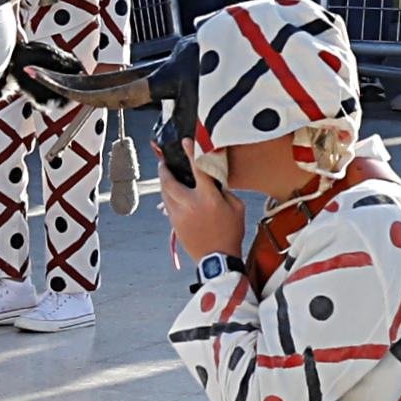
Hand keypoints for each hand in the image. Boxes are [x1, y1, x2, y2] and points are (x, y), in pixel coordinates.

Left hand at [155, 138, 241, 261]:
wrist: (217, 258)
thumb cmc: (230, 233)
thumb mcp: (236, 208)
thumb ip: (224, 191)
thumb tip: (213, 180)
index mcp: (208, 198)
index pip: (198, 169)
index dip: (191, 153)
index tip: (185, 141)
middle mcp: (190, 204)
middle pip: (169, 181)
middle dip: (165, 169)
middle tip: (164, 162)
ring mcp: (179, 214)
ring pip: (165, 193)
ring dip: (164, 183)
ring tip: (166, 176)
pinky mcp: (174, 224)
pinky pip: (168, 205)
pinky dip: (168, 197)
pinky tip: (173, 195)